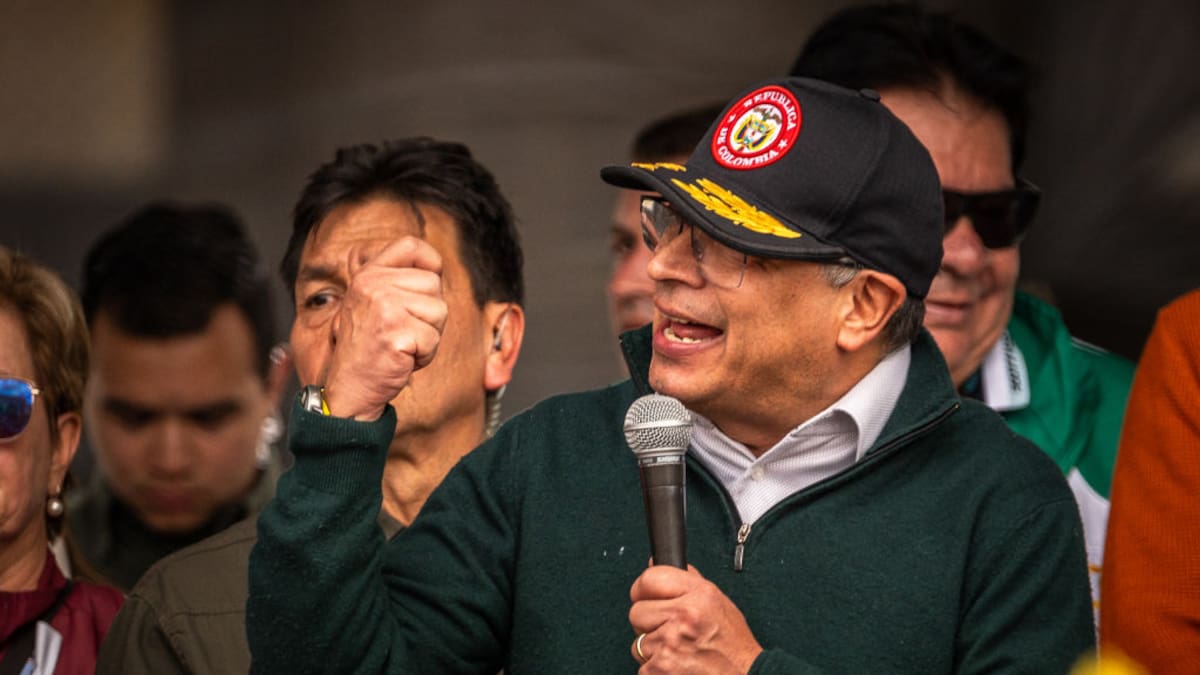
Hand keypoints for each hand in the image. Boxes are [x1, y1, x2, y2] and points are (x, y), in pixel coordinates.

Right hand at [322, 237, 445, 419]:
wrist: (350, 387)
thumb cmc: (369, 348)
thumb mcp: (376, 304)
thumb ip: (398, 282)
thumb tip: (435, 267)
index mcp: (368, 275)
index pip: (411, 245)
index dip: (430, 261)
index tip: (429, 279)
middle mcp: (373, 285)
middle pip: (434, 283)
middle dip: (430, 313)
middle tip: (404, 331)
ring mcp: (384, 307)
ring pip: (439, 311)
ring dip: (429, 335)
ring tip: (402, 344)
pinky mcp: (395, 332)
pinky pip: (433, 339)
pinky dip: (425, 355)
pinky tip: (402, 358)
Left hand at [629, 565, 762, 673]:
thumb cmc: (733, 646)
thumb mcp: (718, 603)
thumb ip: (687, 581)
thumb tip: (654, 563)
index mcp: (699, 595)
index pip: (649, 579)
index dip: (643, 590)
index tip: (645, 596)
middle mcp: (684, 616)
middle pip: (636, 612)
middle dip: (648, 623)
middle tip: (670, 631)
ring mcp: (670, 644)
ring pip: (638, 642)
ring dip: (653, 649)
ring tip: (679, 652)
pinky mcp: (660, 669)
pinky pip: (643, 665)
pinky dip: (655, 669)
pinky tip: (677, 667)